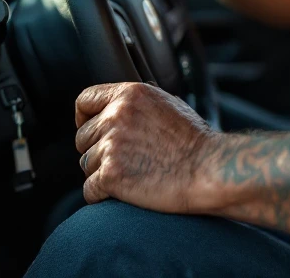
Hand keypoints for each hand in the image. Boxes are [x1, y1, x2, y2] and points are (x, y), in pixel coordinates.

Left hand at [75, 82, 215, 209]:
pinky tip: (125, 191)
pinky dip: (102, 194)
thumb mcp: (168, 103)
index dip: (84, 116)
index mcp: (130, 94)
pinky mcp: (111, 175)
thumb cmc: (194, 141)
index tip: (90, 128)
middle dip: (96, 149)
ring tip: (132, 174)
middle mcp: (116, 115)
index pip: (85, 100)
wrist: (207, 169)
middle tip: (122, 159)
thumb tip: (119, 106)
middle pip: (82, 137)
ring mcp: (111, 145)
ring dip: (102, 173)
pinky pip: (89, 189)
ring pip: (85, 164)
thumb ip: (138, 103)